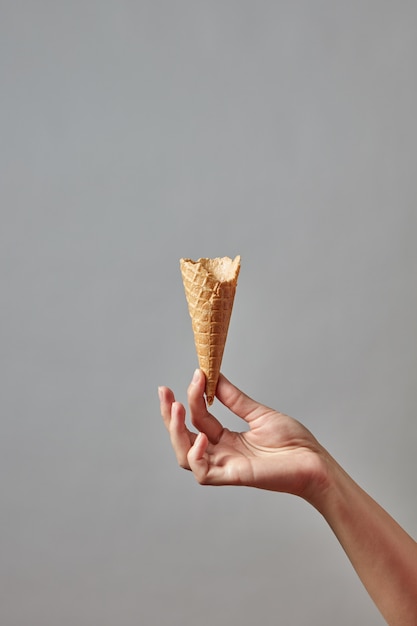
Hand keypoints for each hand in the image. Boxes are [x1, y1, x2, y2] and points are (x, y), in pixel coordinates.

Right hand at [159, 370, 328, 502]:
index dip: (192, 397)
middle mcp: (221, 453)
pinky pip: (202, 473)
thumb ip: (234, 399)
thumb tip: (215, 376)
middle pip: (183, 437)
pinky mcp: (233, 476)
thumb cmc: (293, 442)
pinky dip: (196, 455)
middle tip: (165, 393)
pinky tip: (202, 437)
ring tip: (178, 409)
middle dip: (169, 415)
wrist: (314, 461)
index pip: (198, 418)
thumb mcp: (259, 413)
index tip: (196, 374)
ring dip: (176, 432)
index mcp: (226, 439)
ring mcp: (225, 465)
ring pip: (184, 455)